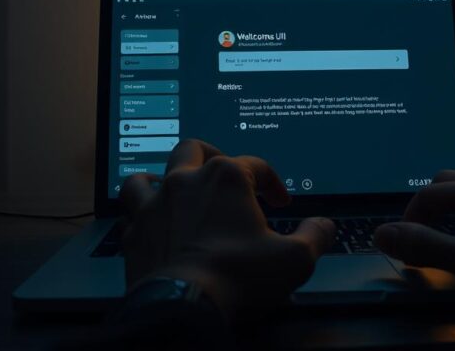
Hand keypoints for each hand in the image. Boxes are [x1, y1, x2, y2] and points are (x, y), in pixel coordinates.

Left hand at [118, 139, 335, 321]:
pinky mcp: (133, 231)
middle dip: (212, 156)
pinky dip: (140, 214)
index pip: (256, 165)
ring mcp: (154, 203)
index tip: (280, 202)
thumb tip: (324, 226)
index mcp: (227, 178)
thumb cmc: (239, 278)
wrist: (184, 306)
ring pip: (149, 173)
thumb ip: (315, 236)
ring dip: (162, 178)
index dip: (273, 182)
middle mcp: (186, 180)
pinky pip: (130, 211)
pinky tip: (151, 224)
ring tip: (174, 190)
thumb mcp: (294, 260)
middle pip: (195, 149)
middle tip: (224, 175)